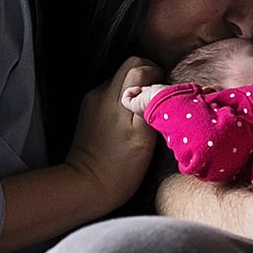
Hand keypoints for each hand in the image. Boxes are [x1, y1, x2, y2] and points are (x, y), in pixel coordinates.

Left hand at [67, 56, 162, 214]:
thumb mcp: (144, 137)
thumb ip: (150, 106)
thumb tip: (158, 84)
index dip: (156, 73)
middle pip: (127, 68)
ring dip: (134, 91)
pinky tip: (130, 122)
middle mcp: (100, 93)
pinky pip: (110, 96)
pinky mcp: (88, 113)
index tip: (165, 92)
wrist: (87, 186)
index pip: (138, 65)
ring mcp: (92, 102)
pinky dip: (123, 101)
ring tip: (146, 113)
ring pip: (119, 82)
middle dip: (146, 78)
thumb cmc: (120, 167)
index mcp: (115, 97)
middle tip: (158, 100)